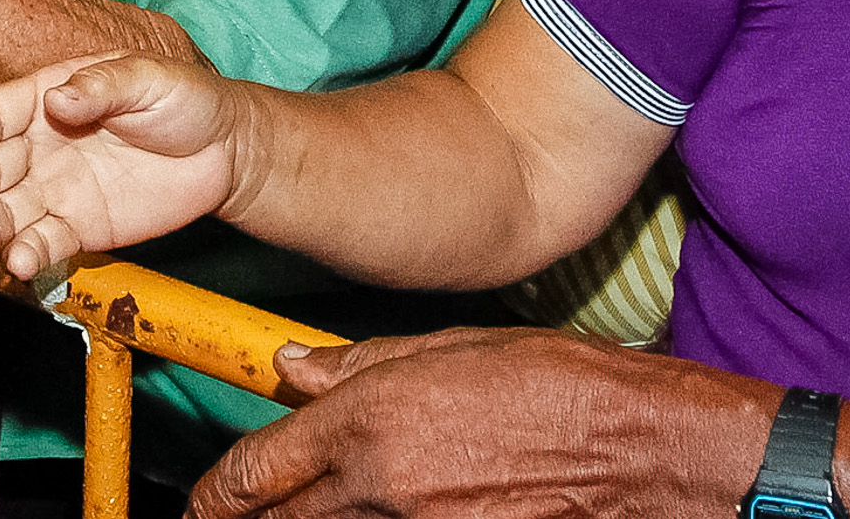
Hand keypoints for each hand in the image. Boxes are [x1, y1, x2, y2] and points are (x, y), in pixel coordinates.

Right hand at [0, 55, 245, 278]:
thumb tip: (58, 100)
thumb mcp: (148, 77)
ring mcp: (55, 190)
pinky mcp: (78, 228)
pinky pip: (43, 242)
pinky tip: (21, 263)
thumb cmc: (184, 99)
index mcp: (46, 99)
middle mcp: (39, 146)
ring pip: (6, 212)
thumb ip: (102, 85)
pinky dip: (26, 254)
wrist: (225, 151)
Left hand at [186, 328, 779, 518]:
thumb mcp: (452, 348)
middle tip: (235, 514)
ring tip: (314, 508)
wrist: (644, 450)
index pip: (255, 472)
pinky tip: (385, 513)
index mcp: (370, 422)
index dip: (214, 494)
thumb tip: (294, 365)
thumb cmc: (564, 386)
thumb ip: (359, 364)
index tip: (205, 501)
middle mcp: (381, 487)